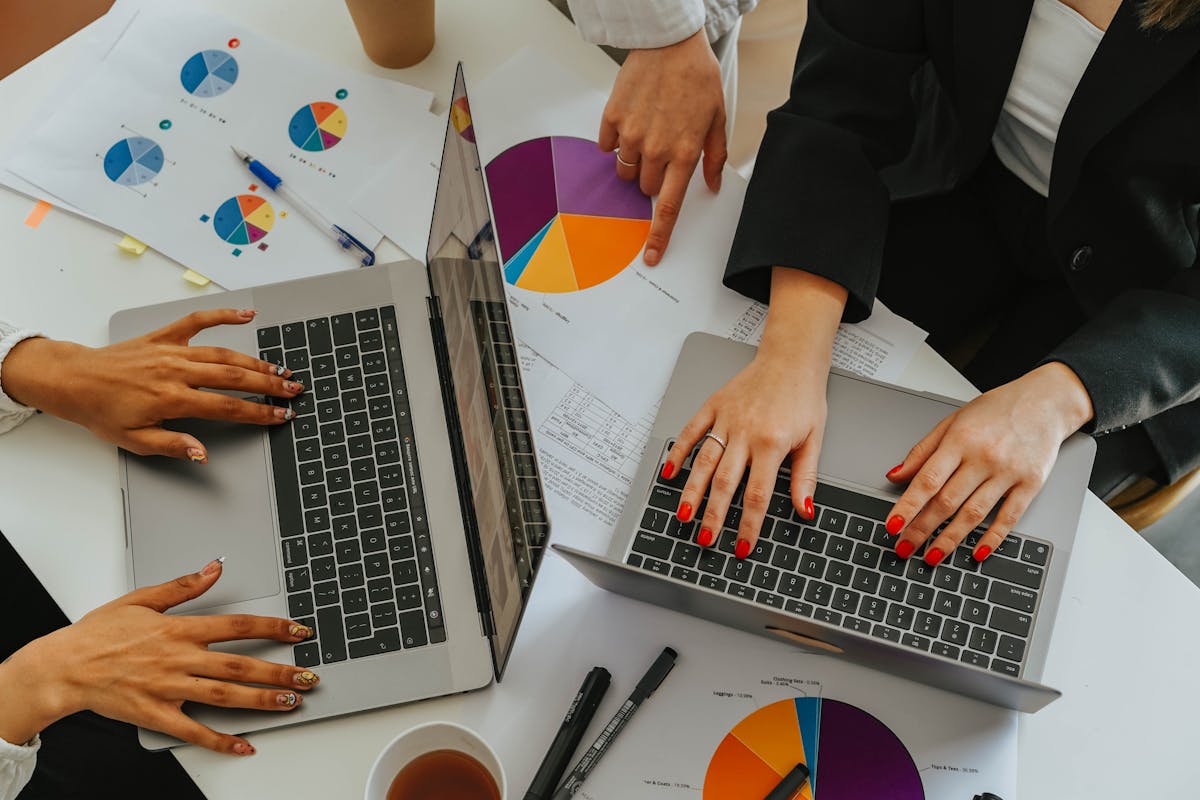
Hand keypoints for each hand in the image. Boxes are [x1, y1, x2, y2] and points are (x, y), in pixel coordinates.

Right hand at [0, 560, 318, 754]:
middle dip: (280, 671)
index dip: (273, 628)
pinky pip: (195, 731)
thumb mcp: (141, 599)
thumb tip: (214, 568)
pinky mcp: (157, 714)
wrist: (63, 667)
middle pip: (240, 664)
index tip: (299, 631)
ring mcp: (170, 688)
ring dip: (262, 700)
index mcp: (180, 629)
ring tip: (291, 703)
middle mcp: (180, 659)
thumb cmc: (98, 633)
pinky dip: (221, 740)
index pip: (238, 626)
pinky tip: (244, 745)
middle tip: (309, 676)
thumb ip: (184, 586)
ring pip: (226, 696)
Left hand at [2, 309, 302, 461]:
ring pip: (223, 354)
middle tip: (293, 389)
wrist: (74, 380)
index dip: (259, 413)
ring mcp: (172, 351)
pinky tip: (246, 314)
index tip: (281, 415)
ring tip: (279, 369)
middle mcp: (176, 372)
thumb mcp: (135, 441)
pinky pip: (198, 320)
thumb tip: (203, 452)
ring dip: (255, 361)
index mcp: (171, 399)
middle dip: (269, 384)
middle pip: (234, 377)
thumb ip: (173, 445)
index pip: (227, 407)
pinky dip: (223, 314)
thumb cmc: (102, 411)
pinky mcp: (164, 336)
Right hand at [599, 28, 725, 264]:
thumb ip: (713, 156)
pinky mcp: (612, 119)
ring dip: (635, 161)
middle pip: (646, 187)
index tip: (651, 255)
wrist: (669, 42)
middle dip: (654, 177)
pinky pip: (607, 145)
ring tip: (648, 132)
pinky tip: (631, 120)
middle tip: (662, 150)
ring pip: (626, 170)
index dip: (659, 235)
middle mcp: (656, 149)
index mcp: (685, 153)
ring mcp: (631, 134)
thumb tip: (712, 184)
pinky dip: (616, 140)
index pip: (669, 206)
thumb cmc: (696, 76)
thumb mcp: (717, 118)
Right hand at [661, 270, 847, 557]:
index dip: (748, 525)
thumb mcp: (814, 439)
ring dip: (692, 491)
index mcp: (771, 443)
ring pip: (704, 462)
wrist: (791, 358)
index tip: (742, 547)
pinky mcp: (713, 406)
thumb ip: (805, 477)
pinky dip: (678, 452)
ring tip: (683, 515)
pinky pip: (691, 432)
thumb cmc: (803, 397)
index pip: (757, 494)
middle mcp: (745, 433)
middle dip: (713, 514)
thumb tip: (805, 510)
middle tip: (705, 539)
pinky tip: (670, 473)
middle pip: (725, 483)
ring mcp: (726, 419)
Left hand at [884, 362, 1094, 564]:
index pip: (927, 480)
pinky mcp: (1031, 483)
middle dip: (921, 529)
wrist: (1046, 401)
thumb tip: (896, 476)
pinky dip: (992, 538)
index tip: (892, 526)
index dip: (907, 506)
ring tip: (931, 556)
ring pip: (973, 514)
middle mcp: (983, 457)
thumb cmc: (997, 410)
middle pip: (946, 502)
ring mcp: (1008, 472)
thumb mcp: (953, 421)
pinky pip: (1009, 517)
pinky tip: (977, 552)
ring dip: (950, 540)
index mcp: (960, 440)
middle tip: (903, 548)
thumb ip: (923, 451)